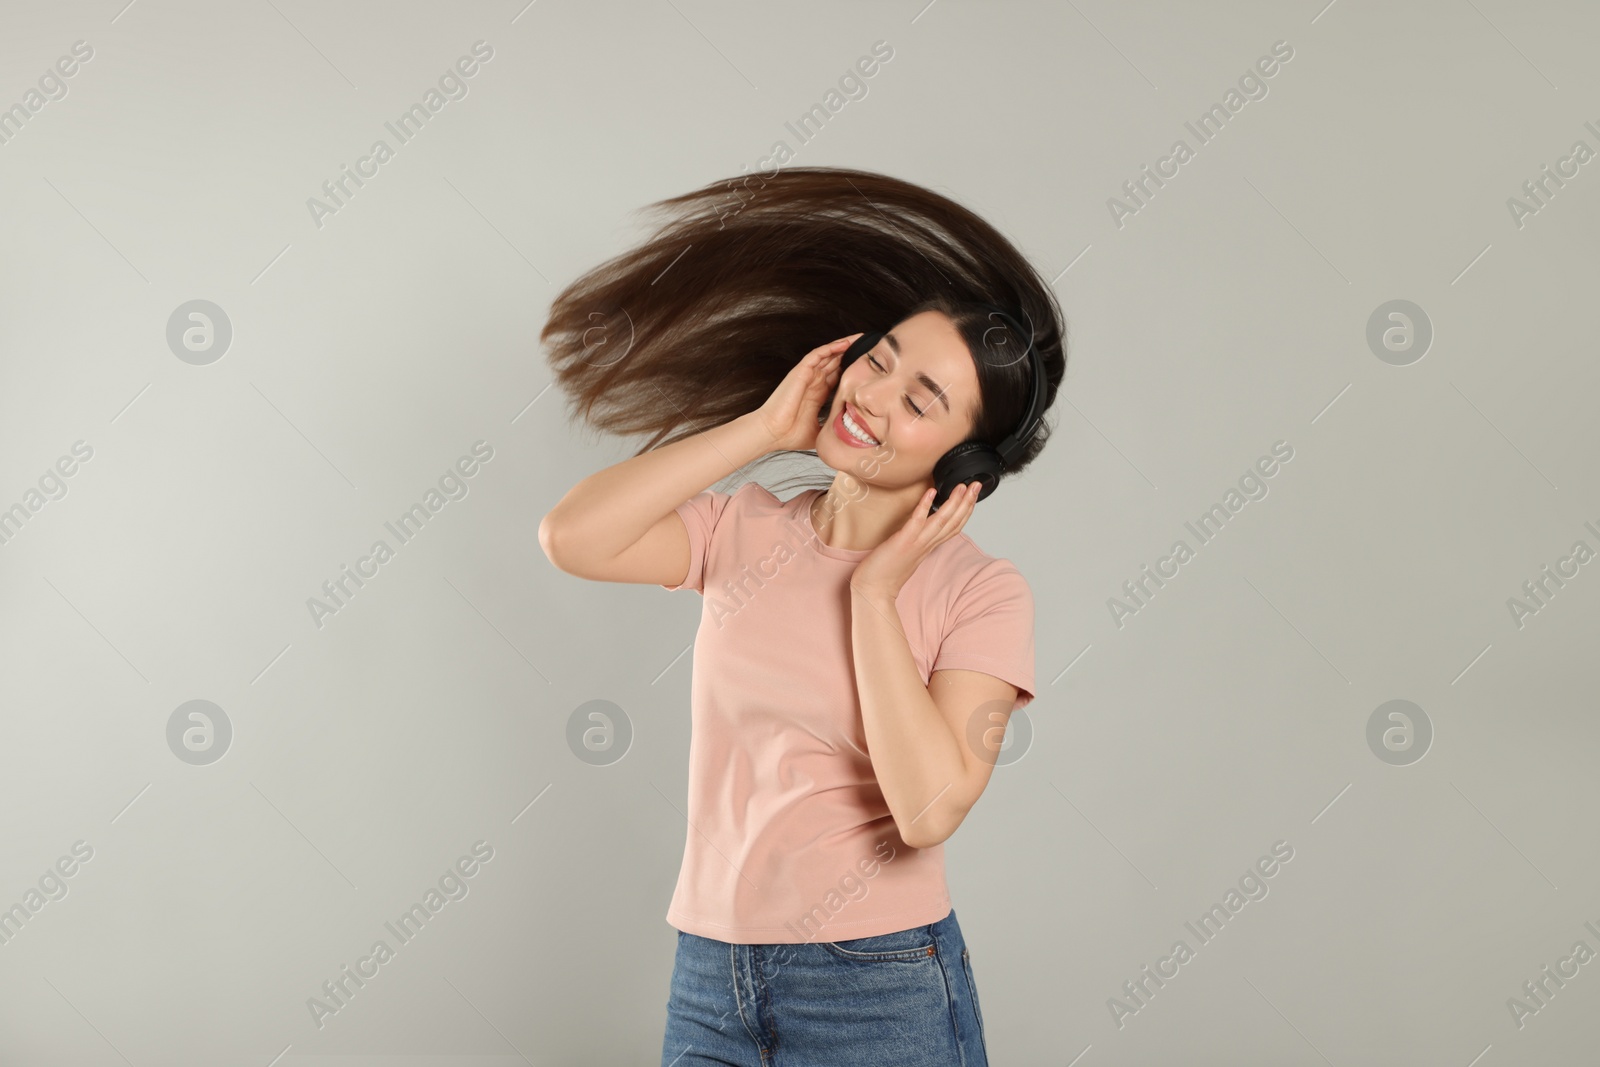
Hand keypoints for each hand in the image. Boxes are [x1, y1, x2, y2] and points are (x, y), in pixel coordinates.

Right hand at [753, 334, 861, 452]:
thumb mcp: (820, 431)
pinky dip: (831, 347)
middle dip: (851, 354)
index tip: (868, 367)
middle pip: (835, 362)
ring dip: (844, 346)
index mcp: (817, 394)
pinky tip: (844, 343)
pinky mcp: (800, 372)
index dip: (852, 369)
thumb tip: (848, 436)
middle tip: (869, 346)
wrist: (772, 433)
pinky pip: (817, 354)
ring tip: (860, 339)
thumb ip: (832, 428)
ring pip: (828, 355)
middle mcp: (813, 382)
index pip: (838, 376)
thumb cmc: (790, 435)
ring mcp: (807, 376)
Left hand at [849, 481, 983, 599]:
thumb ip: (917, 540)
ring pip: (942, 521)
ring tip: (962, 487)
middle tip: (977, 485)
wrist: (873, 590)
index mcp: (929, 547)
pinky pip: (917, 521)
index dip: (966, 511)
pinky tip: (931, 492)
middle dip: (967, 502)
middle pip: (954, 522)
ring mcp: (917, 543)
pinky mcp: (903, 542)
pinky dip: (925, 506)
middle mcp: (927, 545)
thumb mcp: (907, 553)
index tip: (973, 495)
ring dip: (954, 503)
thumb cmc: (885, 573)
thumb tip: (921, 525)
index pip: (954, 527)